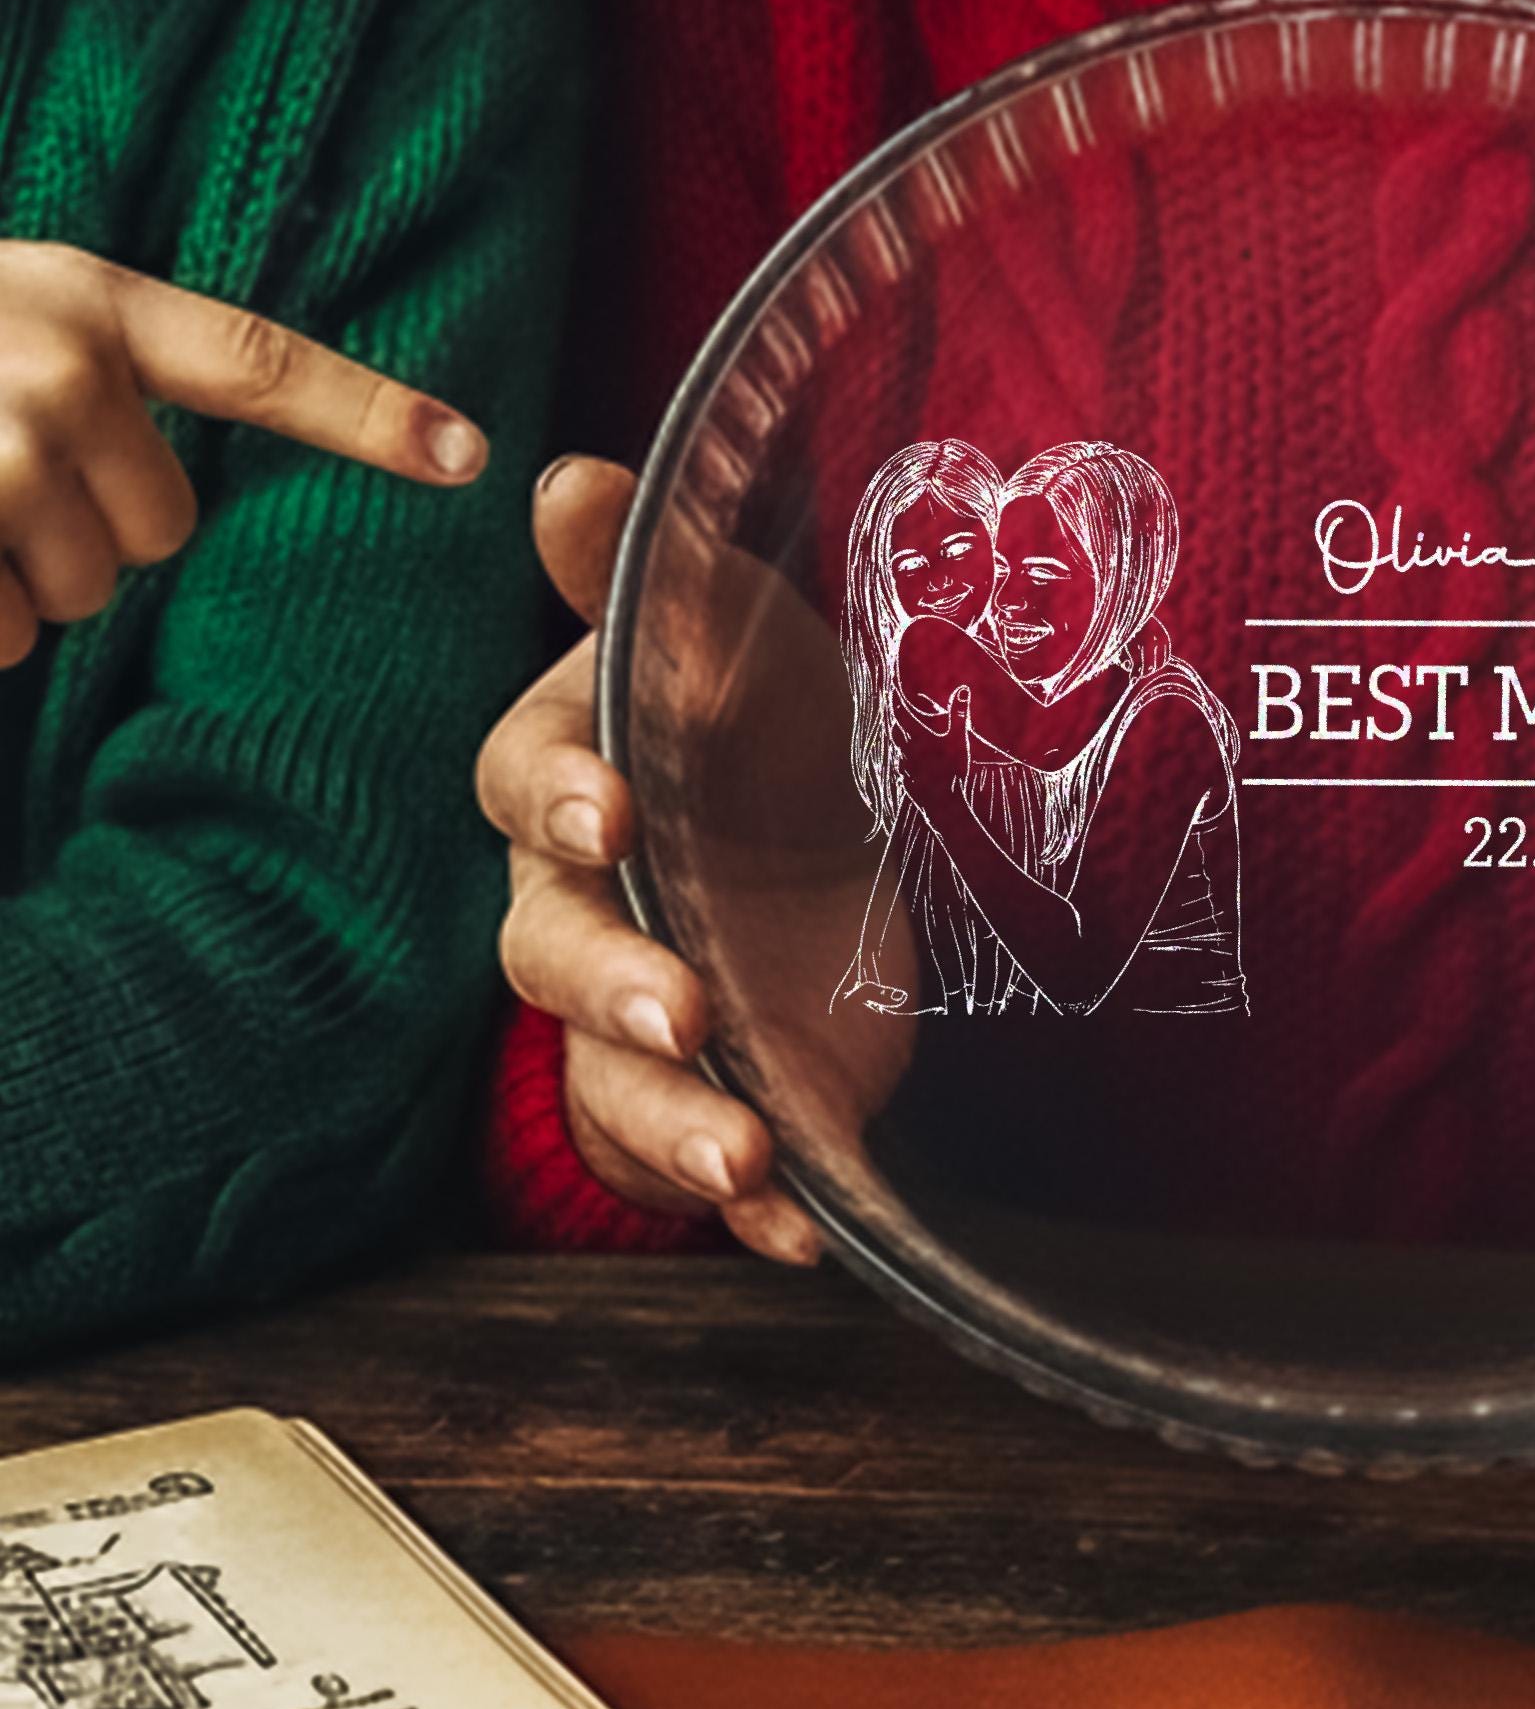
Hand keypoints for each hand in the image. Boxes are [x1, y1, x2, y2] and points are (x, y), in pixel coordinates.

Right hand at [0, 239, 486, 664]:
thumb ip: (92, 366)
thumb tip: (180, 484)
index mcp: (89, 303)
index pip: (260, 366)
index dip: (369, 413)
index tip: (467, 451)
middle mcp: (65, 371)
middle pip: (165, 528)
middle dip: (88, 533)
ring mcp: (5, 453)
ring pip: (81, 592)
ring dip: (17, 579)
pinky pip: (5, 636)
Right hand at [476, 457, 823, 1263]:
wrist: (836, 822)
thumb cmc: (756, 712)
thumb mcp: (727, 620)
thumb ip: (641, 572)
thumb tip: (564, 476)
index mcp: (575, 777)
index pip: (525, 783)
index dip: (560, 796)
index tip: (611, 813)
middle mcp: (581, 905)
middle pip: (553, 953)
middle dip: (613, 985)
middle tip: (683, 1006)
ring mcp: (643, 1011)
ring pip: (614, 1080)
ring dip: (674, 1123)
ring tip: (750, 1155)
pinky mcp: (715, 1091)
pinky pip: (700, 1164)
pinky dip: (754, 1208)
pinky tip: (804, 1231)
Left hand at [890, 682, 973, 806]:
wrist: (942, 803)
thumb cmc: (951, 769)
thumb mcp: (959, 738)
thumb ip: (959, 713)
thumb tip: (962, 689)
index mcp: (916, 736)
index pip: (901, 713)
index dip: (895, 699)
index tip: (890, 689)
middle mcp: (905, 750)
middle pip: (894, 730)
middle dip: (893, 719)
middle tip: (892, 709)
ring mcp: (904, 767)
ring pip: (896, 749)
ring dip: (897, 739)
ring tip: (900, 733)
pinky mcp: (906, 781)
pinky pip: (901, 767)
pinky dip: (903, 760)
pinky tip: (908, 763)